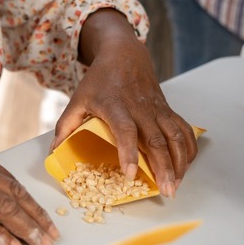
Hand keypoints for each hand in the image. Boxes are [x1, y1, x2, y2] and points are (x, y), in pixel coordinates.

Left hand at [51, 9, 196, 197]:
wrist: (124, 54)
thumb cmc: (99, 80)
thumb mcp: (78, 99)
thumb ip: (66, 125)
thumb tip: (54, 152)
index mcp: (115, 106)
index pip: (125, 131)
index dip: (128, 153)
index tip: (130, 174)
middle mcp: (140, 109)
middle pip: (156, 140)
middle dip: (164, 167)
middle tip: (166, 190)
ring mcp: (157, 110)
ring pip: (175, 137)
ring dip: (179, 162)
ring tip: (176, 184)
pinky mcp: (168, 110)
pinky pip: (184, 130)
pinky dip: (188, 149)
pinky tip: (186, 166)